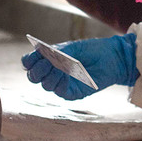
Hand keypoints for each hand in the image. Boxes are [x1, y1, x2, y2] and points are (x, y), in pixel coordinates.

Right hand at [21, 33, 138, 99]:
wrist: (112, 58)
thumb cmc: (93, 50)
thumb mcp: (73, 47)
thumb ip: (58, 52)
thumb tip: (44, 58)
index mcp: (49, 59)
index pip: (29, 63)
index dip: (29, 61)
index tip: (34, 57)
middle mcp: (52, 72)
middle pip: (33, 77)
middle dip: (37, 70)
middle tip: (47, 63)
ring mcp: (61, 83)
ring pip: (45, 85)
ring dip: (51, 75)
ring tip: (61, 67)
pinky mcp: (71, 93)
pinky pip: (59, 91)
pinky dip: (61, 82)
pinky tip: (68, 75)